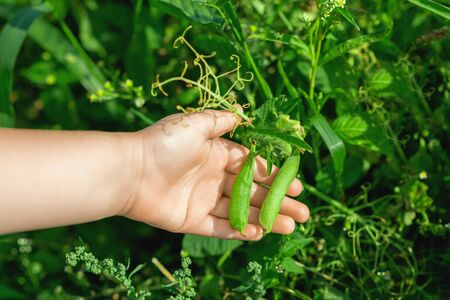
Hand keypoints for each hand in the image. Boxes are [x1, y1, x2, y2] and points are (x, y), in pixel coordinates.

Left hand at [122, 109, 309, 240]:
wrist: (129, 171)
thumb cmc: (163, 144)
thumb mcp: (194, 124)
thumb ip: (219, 121)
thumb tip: (241, 114)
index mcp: (217, 155)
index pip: (252, 167)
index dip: (274, 176)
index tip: (296, 185)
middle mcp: (213, 178)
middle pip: (252, 192)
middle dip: (278, 202)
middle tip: (303, 213)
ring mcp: (204, 200)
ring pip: (241, 212)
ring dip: (266, 219)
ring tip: (291, 227)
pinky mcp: (192, 220)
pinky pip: (220, 228)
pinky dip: (240, 232)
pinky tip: (261, 233)